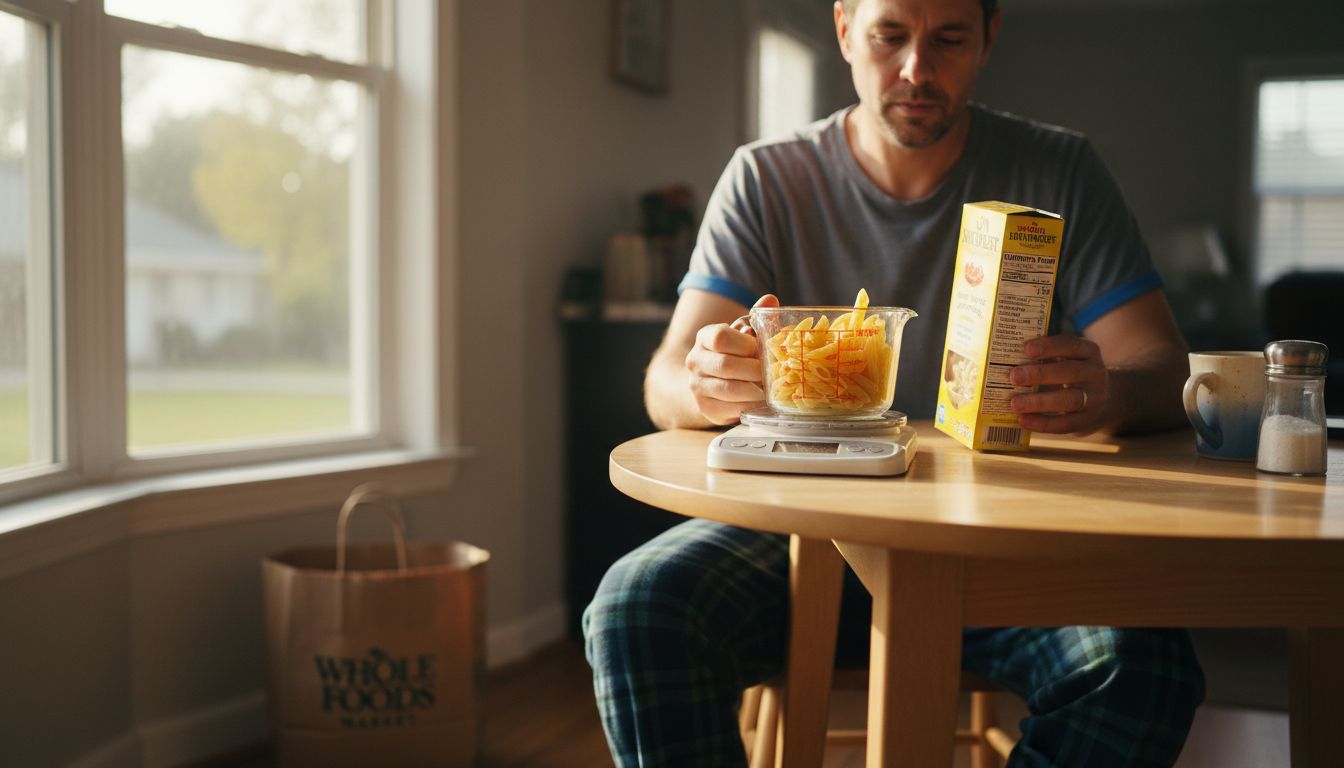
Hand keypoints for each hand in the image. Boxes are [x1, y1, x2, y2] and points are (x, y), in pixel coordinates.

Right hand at [685, 294, 778, 424]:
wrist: (709, 381)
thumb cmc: (733, 353)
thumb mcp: (742, 333)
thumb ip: (756, 318)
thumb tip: (771, 300)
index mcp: (705, 337)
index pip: (720, 337)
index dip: (745, 344)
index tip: (760, 350)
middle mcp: (695, 361)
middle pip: (726, 365)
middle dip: (754, 370)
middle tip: (772, 374)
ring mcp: (697, 386)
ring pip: (729, 389)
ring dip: (754, 390)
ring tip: (770, 389)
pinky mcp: (705, 408)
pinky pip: (730, 409)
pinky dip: (750, 406)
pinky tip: (760, 401)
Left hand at [1009, 334, 1108, 434]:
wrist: (1104, 402)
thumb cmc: (1071, 376)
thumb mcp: (1066, 360)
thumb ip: (1044, 358)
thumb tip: (1005, 361)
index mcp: (1088, 352)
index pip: (1071, 344)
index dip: (1049, 346)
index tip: (1026, 348)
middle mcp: (1095, 373)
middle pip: (1070, 372)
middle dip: (1041, 374)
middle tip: (1014, 376)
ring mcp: (1095, 398)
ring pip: (1070, 399)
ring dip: (1040, 402)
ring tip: (1015, 403)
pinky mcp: (1088, 420)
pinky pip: (1066, 423)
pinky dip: (1043, 423)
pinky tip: (1023, 420)